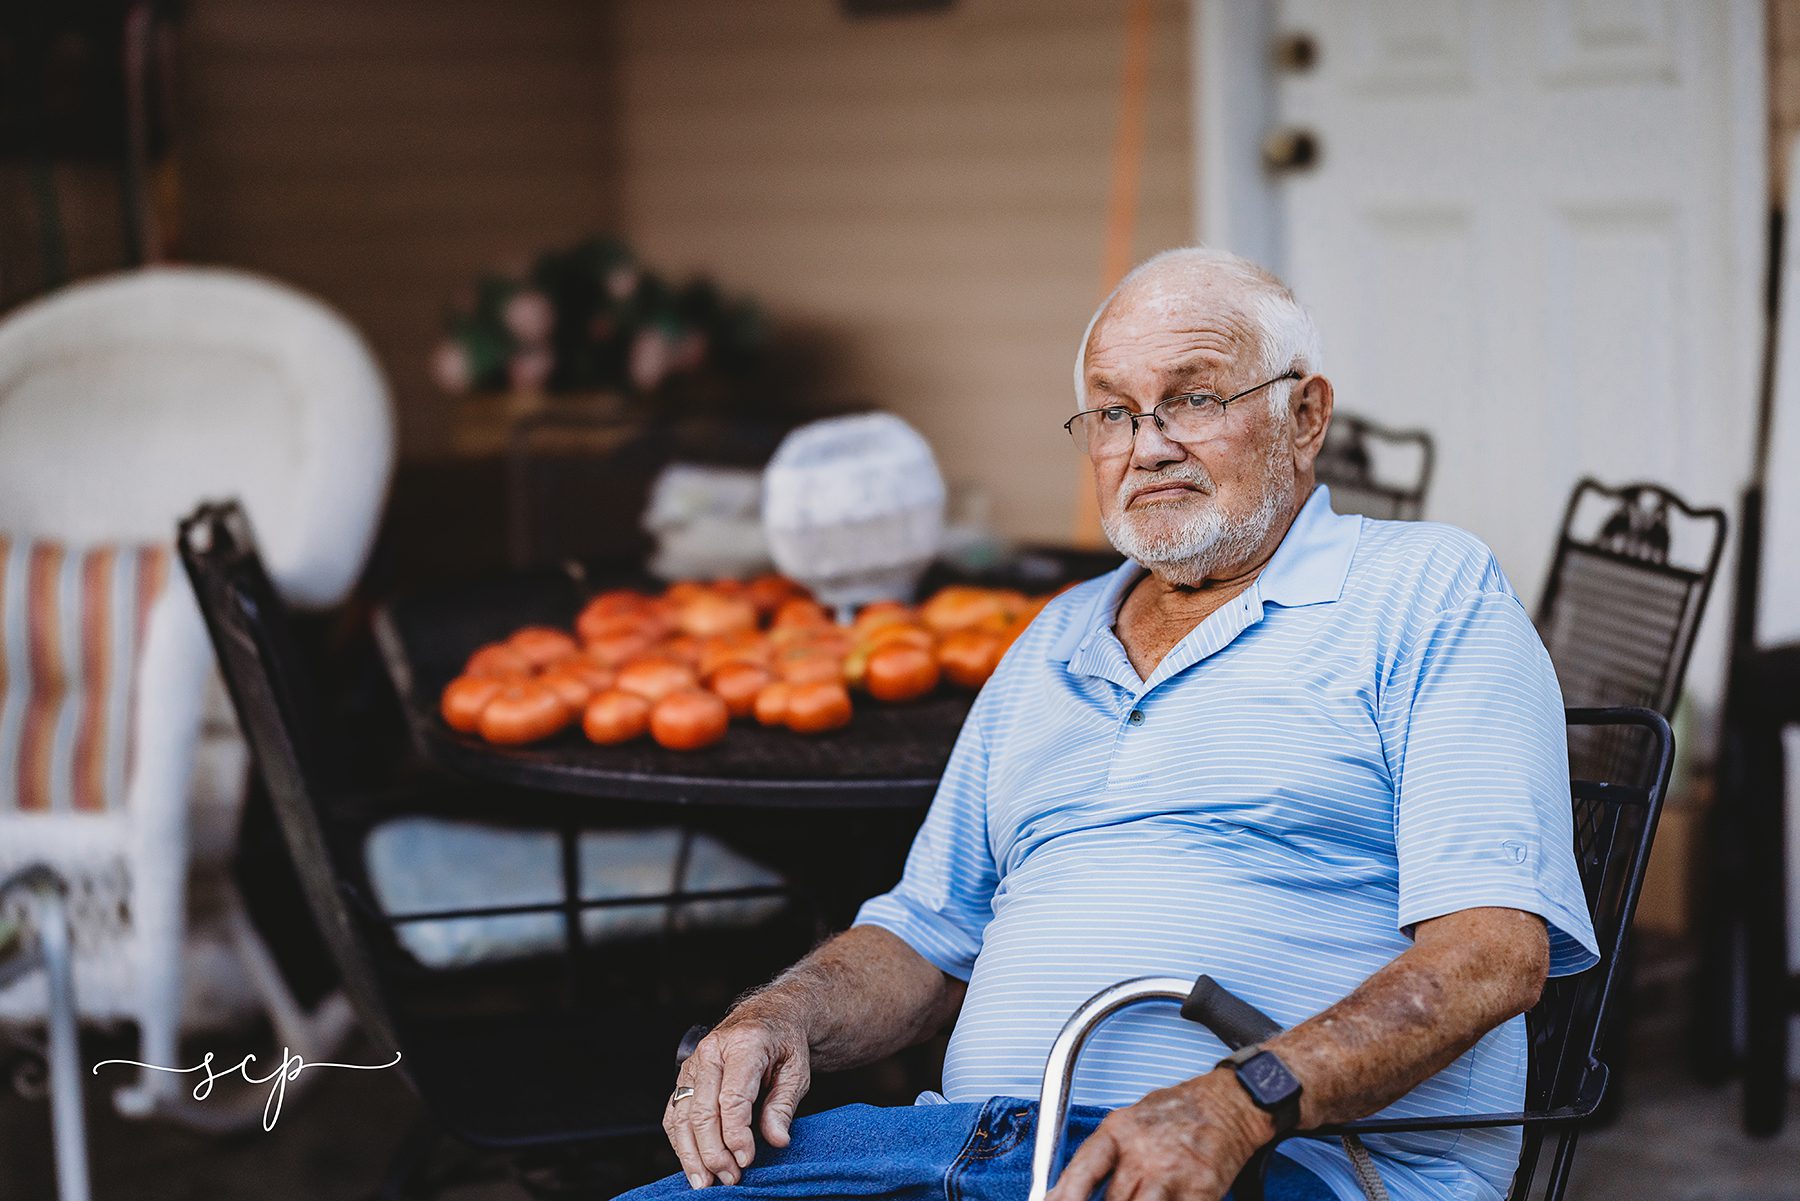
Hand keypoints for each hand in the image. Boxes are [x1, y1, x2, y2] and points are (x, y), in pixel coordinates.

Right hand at [664, 1006, 811, 1188]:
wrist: (768, 1017)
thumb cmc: (784, 1043)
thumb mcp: (797, 1070)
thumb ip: (784, 1105)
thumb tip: (777, 1140)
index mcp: (744, 1044)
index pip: (732, 1098)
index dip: (736, 1135)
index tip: (747, 1160)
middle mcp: (712, 1052)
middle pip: (702, 1111)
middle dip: (714, 1152)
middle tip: (730, 1178)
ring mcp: (693, 1064)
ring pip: (681, 1116)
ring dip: (691, 1154)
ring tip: (706, 1182)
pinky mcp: (684, 1077)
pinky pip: (674, 1114)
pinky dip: (680, 1143)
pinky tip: (693, 1164)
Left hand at [1045, 1069, 1274, 1200]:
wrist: (1230, 1102)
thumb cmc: (1179, 1111)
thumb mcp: (1130, 1121)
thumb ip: (1105, 1155)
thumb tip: (1069, 1189)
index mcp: (1120, 1132)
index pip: (1082, 1170)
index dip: (1064, 1195)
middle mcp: (1144, 1155)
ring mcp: (1172, 1176)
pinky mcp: (1200, 1194)